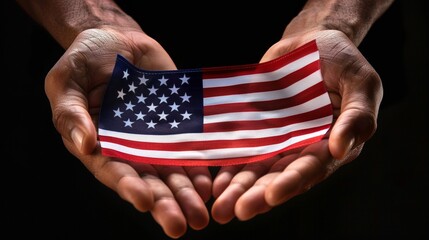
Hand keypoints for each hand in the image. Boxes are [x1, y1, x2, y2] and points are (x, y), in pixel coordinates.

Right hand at [44, 27, 211, 237]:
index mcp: (99, 144)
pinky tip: (210, 184)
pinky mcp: (175, 125)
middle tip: (182, 225)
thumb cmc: (84, 60)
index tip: (145, 201)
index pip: (114, 171)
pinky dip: (200, 167)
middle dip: (165, 203)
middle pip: (148, 180)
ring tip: (202, 213)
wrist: (118, 40)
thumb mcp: (67, 82)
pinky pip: (189, 149)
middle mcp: (129, 148)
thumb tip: (85, 146)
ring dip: (187, 194)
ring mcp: (154, 138)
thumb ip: (71, 114)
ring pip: (172, 171)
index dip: (129, 187)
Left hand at [211, 30, 382, 222]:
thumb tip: (340, 149)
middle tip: (238, 211)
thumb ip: (357, 116)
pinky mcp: (259, 128)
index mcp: (331, 143)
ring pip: (258, 169)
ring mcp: (279, 139)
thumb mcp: (361, 83)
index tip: (272, 195)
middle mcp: (303, 148)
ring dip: (239, 188)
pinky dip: (230, 166)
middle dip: (259, 195)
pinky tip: (216, 182)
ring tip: (221, 207)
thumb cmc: (344, 62)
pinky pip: (243, 150)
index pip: (312, 168)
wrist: (312, 42)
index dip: (292, 182)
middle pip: (280, 176)